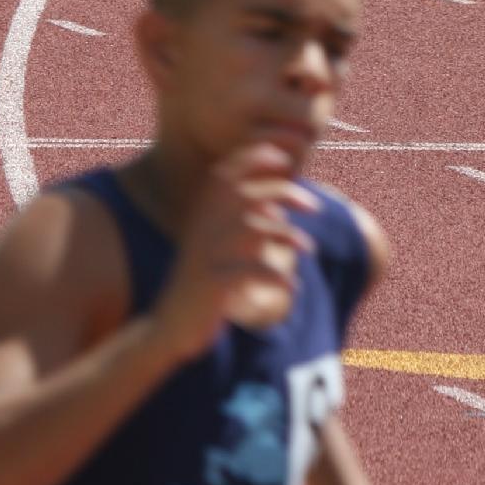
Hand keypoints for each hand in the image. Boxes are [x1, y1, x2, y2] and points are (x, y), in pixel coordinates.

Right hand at [151, 146, 318, 362]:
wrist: (170, 325)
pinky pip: (251, 271)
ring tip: (309, 248)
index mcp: (202, 214)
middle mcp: (202, 228)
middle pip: (246, 194)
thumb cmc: (203, 283)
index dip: (256, 158)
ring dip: (287, 235)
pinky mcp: (212, 283)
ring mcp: (206, 254)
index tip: (285, 161)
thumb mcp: (220, 248)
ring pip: (252, 229)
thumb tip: (278, 209)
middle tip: (315, 206)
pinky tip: (294, 287)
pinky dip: (278, 277)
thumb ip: (244, 224)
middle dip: (284, 192)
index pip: (228, 172)